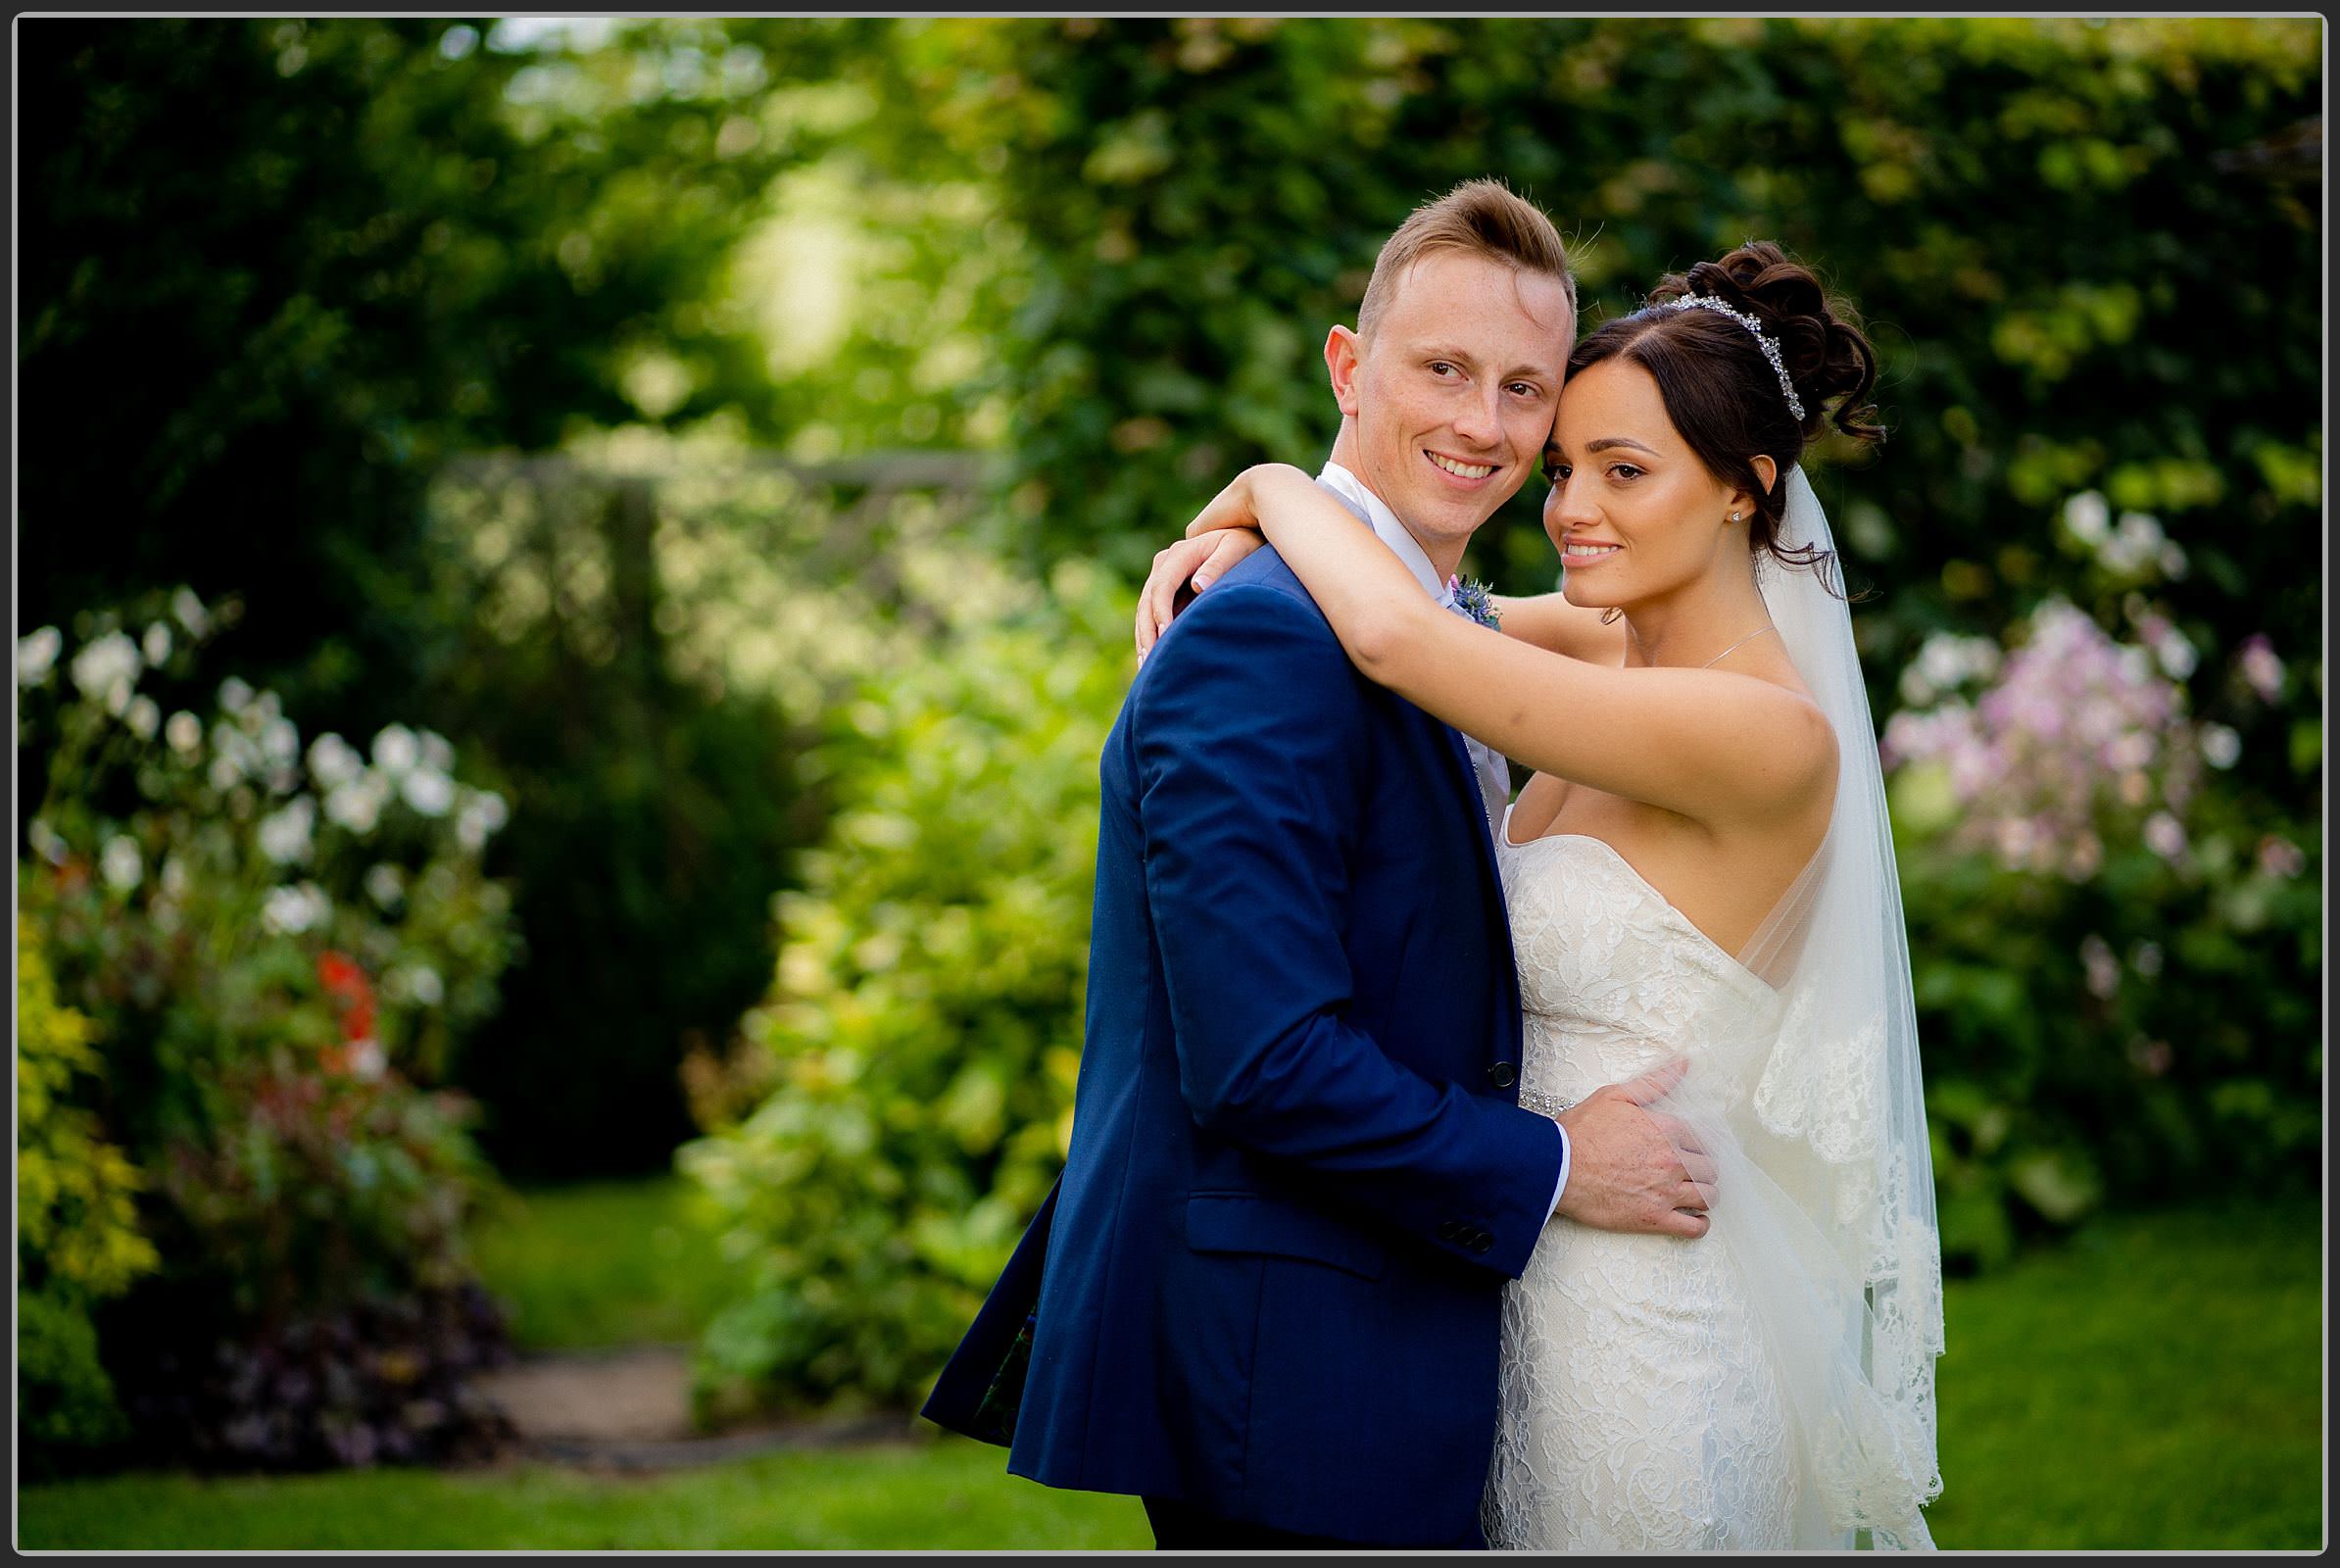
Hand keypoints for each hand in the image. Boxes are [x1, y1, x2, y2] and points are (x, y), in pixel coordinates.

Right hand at [1135, 532, 1262, 659]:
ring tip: (1146, 666)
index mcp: (1179, 554)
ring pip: (1145, 610)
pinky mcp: (1167, 591)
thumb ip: (1218, 566)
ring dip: (1144, 637)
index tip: (1166, 636)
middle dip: (1147, 631)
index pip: (1162, 586)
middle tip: (1150, 659)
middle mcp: (1165, 563)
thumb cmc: (1245, 545)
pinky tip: (1151, 658)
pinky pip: (1152, 615)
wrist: (1244, 539)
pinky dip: (1150, 635)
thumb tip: (1198, 586)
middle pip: (1147, 601)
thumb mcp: (1237, 549)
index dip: (1161, 612)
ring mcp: (1163, 576)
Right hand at [1551, 1057, 1717, 1239]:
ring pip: (1708, 1196)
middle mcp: (1672, 1161)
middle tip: (1693, 1171)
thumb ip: (1653, 1082)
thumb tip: (1682, 1066)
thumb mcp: (1614, 1096)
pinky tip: (1696, 1219)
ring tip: (1696, 1193)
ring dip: (1705, 1194)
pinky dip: (1700, 1225)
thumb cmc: (1580, 1132)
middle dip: (1704, 1169)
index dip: (1698, 1144)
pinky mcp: (1654, 1219)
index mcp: (1666, 1130)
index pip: (1701, 1138)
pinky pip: (1693, 1228)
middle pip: (1709, 1168)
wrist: (1557, 1167)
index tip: (1693, 1149)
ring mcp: (1665, 1192)